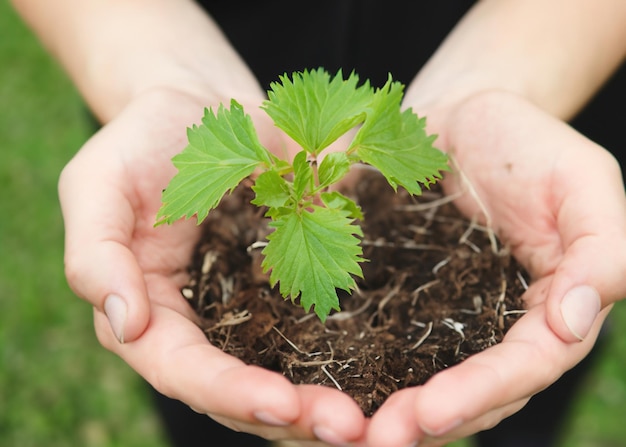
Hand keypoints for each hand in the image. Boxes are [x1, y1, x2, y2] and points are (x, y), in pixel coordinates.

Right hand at [58, 87, 366, 444]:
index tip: (282, 403)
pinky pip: (311, 335)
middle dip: (288, 417)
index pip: (183, 369)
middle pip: (237, 393)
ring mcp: (244, 312)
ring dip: (320, 406)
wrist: (199, 109)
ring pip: (279, 378)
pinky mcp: (284, 289)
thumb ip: (95, 253)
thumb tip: (122, 323)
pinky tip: (379, 380)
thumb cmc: (141, 142)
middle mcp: (197, 326)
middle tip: (347, 430)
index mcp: (147, 311)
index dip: (229, 391)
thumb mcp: (98, 184)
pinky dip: (342, 362)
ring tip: (370, 424)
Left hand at [366, 90, 625, 445]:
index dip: (480, 395)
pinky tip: (325, 384)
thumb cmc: (529, 141)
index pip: (522, 368)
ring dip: (388, 408)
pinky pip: (383, 338)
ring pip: (424, 377)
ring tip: (344, 431)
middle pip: (471, 391)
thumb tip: (572, 324)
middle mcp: (496, 325)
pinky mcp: (403, 294)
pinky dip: (361, 365)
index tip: (428, 413)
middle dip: (428, 420)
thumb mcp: (584, 183)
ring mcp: (446, 314)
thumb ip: (601, 253)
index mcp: (548, 309)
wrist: (463, 113)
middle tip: (375, 439)